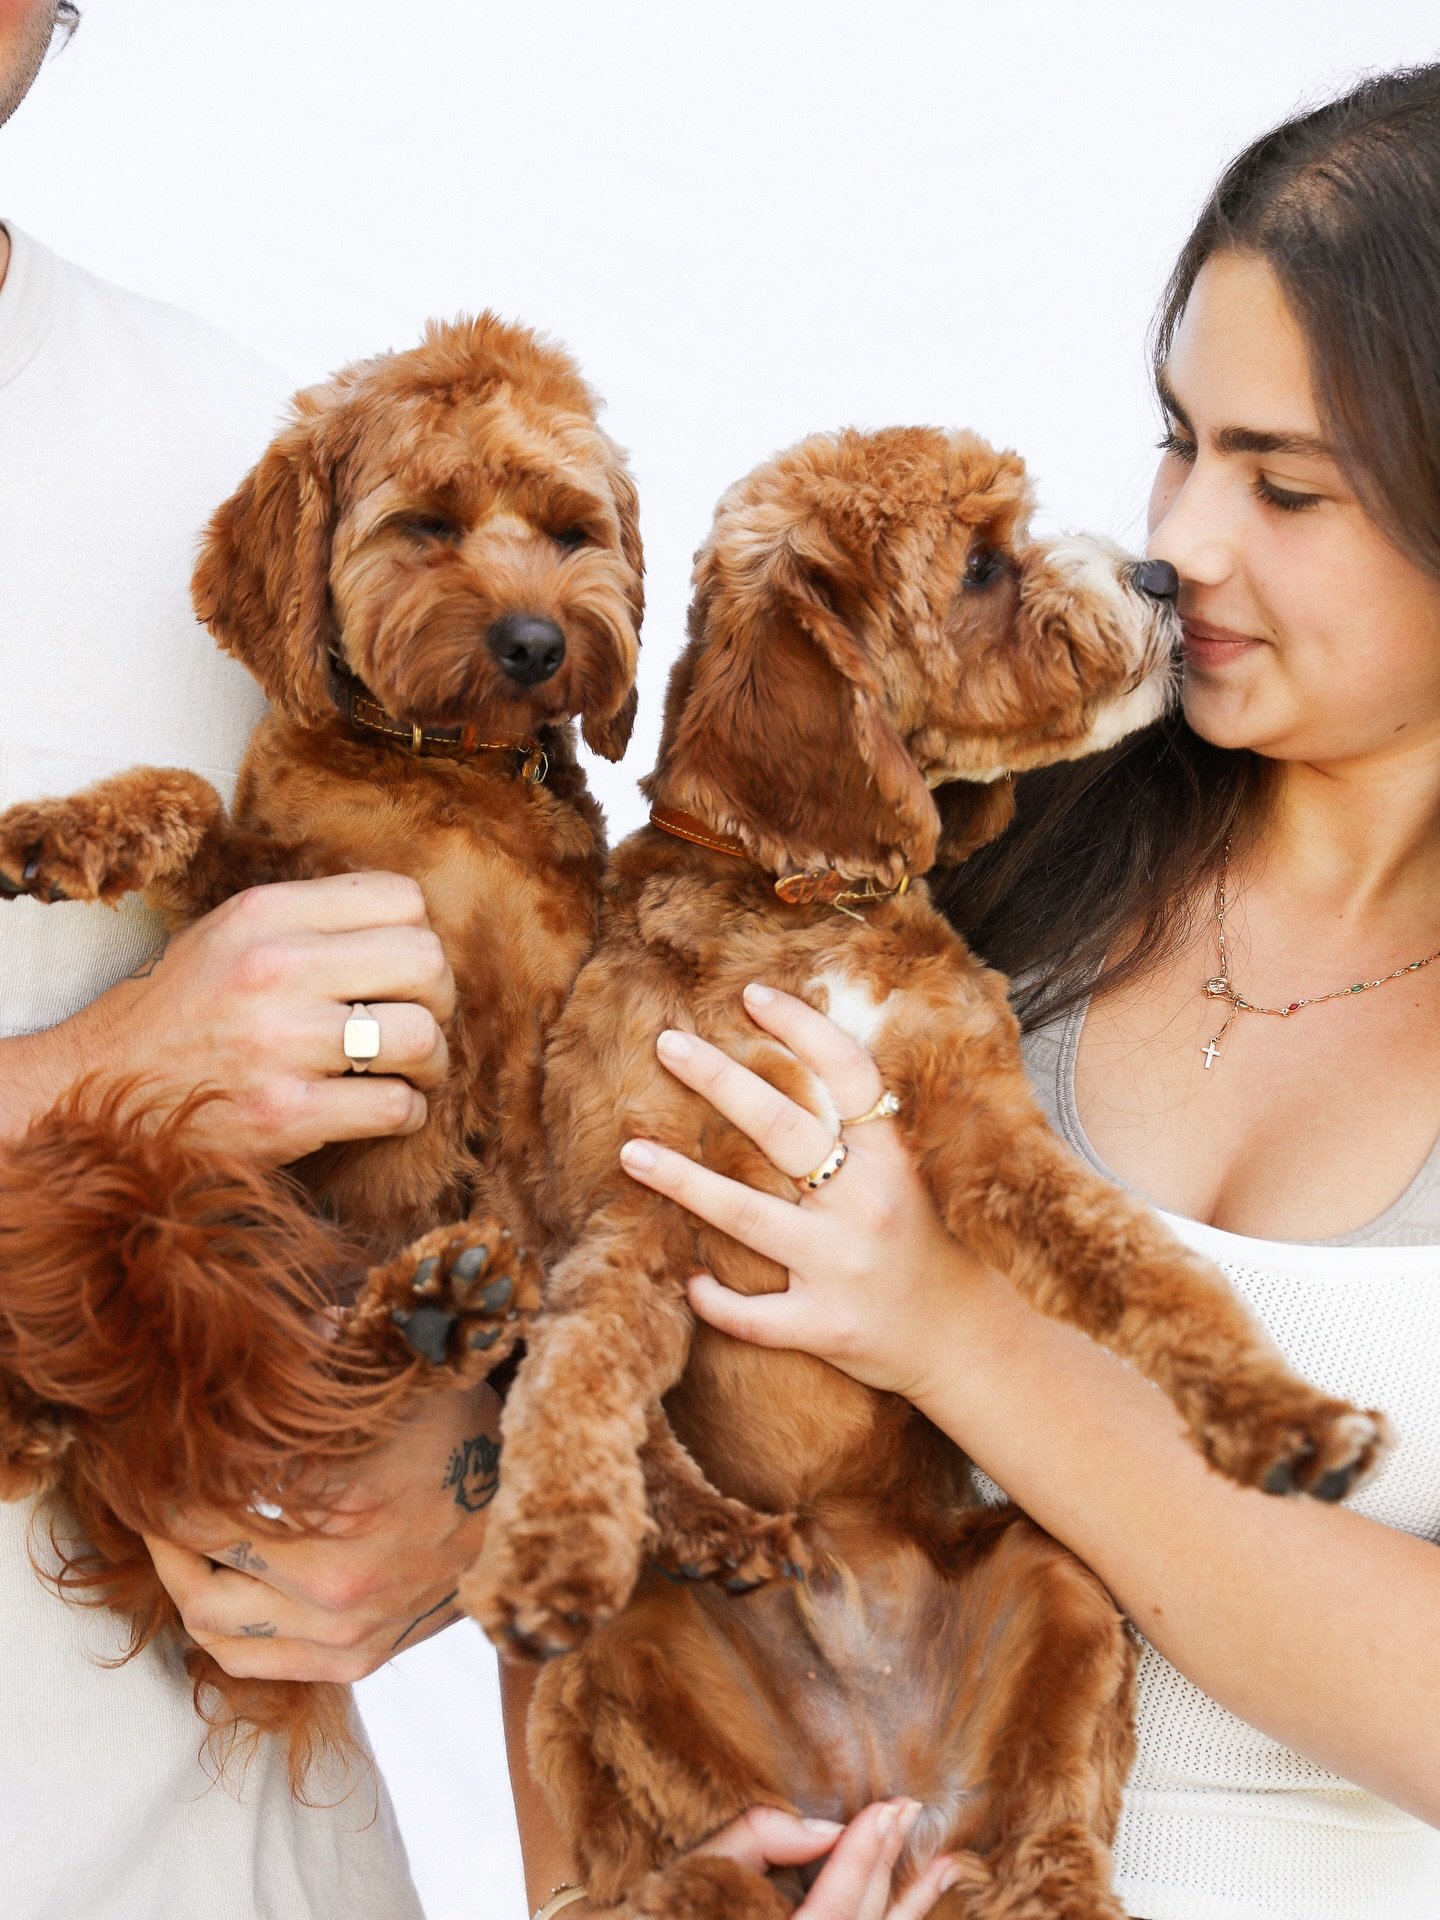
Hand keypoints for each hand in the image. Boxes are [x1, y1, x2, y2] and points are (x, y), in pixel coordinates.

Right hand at [2, 871, 454, 1161]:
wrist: (96, 1093)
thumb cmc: (179, 1013)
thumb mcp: (228, 936)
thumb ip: (310, 921)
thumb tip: (413, 924)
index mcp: (264, 914)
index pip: (402, 899)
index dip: (419, 936)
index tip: (402, 971)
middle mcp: (271, 969)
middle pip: (427, 962)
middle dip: (441, 999)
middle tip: (420, 1022)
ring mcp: (278, 1045)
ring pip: (421, 1037)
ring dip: (433, 1063)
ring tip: (411, 1072)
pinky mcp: (283, 1116)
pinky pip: (395, 1108)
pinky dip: (407, 1114)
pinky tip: (384, 1110)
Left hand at [143, 1380, 499, 1682]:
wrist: (533, 1512)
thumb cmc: (466, 1434)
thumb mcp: (404, 1376)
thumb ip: (329, 1347)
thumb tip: (269, 1331)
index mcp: (347, 1503)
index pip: (213, 1500)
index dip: (169, 1477)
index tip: (152, 1453)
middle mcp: (340, 1582)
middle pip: (200, 1575)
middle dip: (162, 1535)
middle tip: (153, 1499)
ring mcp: (349, 1630)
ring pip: (216, 1631)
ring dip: (183, 1584)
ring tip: (178, 1543)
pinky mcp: (359, 1658)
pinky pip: (255, 1663)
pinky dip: (220, 1631)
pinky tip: (221, 1586)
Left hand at [618, 982, 1020, 1402]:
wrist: (969, 1342)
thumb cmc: (931, 1246)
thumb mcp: (913, 1176)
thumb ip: (865, 1131)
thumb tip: (801, 1062)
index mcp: (893, 1160)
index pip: (849, 1075)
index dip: (802, 1028)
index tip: (752, 995)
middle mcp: (867, 1205)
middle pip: (781, 1129)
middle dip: (719, 1080)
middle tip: (667, 1044)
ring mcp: (843, 1268)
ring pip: (747, 1217)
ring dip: (683, 1182)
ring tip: (631, 1154)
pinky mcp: (826, 1327)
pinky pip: (754, 1316)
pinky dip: (716, 1299)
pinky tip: (687, 1278)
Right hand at [693, 1800, 956, 1917]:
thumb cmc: (672, 1907)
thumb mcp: (705, 1867)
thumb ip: (760, 1837)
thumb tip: (827, 1829)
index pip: (832, 1910)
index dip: (861, 1858)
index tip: (888, 1808)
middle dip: (885, 1863)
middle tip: (909, 1810)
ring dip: (911, 1903)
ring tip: (945, 1863)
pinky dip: (898, 1918)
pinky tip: (921, 1894)